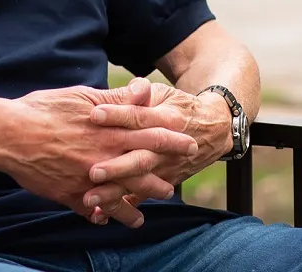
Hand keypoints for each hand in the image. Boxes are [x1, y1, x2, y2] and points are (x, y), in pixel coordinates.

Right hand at [0, 81, 198, 228]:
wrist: (10, 134)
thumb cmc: (45, 109)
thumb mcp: (83, 96)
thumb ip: (116, 98)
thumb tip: (144, 89)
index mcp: (110, 129)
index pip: (151, 132)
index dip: (172, 136)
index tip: (188, 137)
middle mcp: (106, 156)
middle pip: (145, 166)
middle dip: (166, 171)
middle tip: (179, 178)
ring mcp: (90, 179)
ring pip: (125, 193)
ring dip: (142, 199)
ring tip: (156, 202)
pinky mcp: (71, 195)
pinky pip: (94, 209)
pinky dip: (105, 215)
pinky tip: (112, 219)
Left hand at [81, 79, 232, 220]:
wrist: (212, 131)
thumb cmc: (177, 107)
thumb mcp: (164, 93)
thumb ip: (144, 91)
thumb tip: (136, 87)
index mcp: (167, 120)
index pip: (140, 117)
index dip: (118, 115)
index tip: (94, 114)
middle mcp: (167, 149)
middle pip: (141, 158)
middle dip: (117, 167)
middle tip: (92, 171)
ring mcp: (164, 169)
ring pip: (139, 183)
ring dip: (115, 193)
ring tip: (89, 199)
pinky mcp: (161, 183)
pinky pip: (140, 198)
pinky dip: (121, 209)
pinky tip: (99, 214)